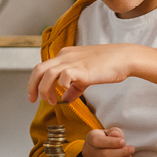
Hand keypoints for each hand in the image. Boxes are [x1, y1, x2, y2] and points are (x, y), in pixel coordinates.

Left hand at [27, 44, 156, 104]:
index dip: (37, 83)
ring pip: (46, 73)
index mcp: (64, 56)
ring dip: (44, 89)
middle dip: (32, 86)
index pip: (43, 68)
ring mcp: (72, 61)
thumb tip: (65, 99)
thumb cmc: (107, 66)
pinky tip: (65, 94)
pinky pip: (63, 76)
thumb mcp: (86, 75)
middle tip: (33, 100)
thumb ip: (74, 87)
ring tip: (50, 101)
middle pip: (38, 69)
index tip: (37, 96)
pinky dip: (60, 86)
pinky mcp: (81, 68)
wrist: (123, 58)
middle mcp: (64, 56)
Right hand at [74, 127, 134, 156]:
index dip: (113, 143)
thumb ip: (115, 132)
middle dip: (121, 153)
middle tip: (131, 150)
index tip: (124, 142)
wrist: (95, 151)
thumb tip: (117, 135)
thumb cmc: (105, 140)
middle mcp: (87, 152)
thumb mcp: (109, 132)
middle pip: (105, 155)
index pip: (98, 141)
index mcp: (90, 138)